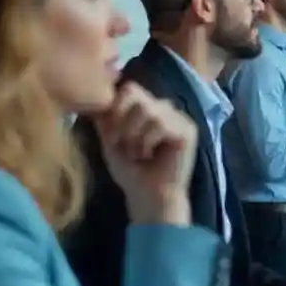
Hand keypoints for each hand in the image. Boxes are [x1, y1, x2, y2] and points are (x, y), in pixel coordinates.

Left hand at [95, 82, 197, 224]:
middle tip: (122, 145)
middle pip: (135, 93)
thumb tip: (97, 97)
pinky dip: (148, 141)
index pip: (129, 88)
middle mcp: (164, 108)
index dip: (114, 108)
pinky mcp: (188, 130)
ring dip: (135, 135)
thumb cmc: (130, 172)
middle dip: (122, 122)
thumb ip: (106, 117)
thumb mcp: (110, 140)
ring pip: (147, 109)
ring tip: (137, 153)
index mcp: (148, 107)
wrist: (147, 197)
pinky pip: (161, 123)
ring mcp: (178, 118)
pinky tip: (149, 155)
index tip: (111, 136)